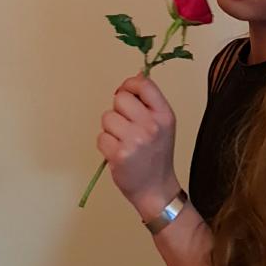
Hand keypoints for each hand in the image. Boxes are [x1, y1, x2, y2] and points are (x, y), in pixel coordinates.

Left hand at [97, 72, 177, 206]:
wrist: (156, 189)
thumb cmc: (157, 156)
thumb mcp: (163, 126)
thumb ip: (150, 103)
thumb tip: (137, 76)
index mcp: (164, 115)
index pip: (143, 84)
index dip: (129, 85)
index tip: (126, 94)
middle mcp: (151, 126)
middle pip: (120, 98)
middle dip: (119, 110)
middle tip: (127, 127)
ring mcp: (135, 140)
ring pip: (107, 117)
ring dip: (111, 129)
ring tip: (124, 142)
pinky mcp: (119, 155)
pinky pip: (101, 137)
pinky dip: (106, 145)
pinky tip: (118, 154)